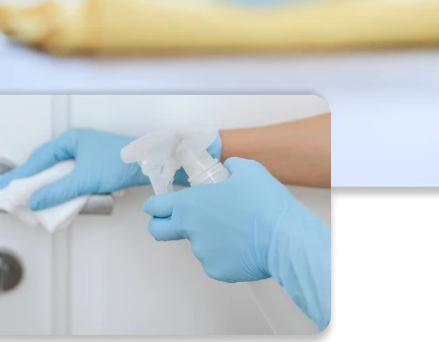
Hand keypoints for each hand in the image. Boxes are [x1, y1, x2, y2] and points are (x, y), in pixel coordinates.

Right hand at [0, 129, 147, 208]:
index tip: (3, 187)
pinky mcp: (92, 166)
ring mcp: (84, 155)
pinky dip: (58, 187)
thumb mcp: (84, 179)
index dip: (20, 175)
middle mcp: (75, 145)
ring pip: (56, 171)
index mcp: (70, 141)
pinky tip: (55, 199)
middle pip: (45, 164)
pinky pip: (68, 177)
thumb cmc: (119, 162)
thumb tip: (35, 201)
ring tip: (29, 200)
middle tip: (11, 194)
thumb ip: (58, 191)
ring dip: (44, 185)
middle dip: (29, 180)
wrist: (147, 163)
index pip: (38, 159)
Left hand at [143, 158, 299, 281]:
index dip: (154, 205)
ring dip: (210, 237)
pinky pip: (216, 260)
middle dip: (161, 226)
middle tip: (175, 222)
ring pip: (199, 244)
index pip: (156, 206)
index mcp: (191, 204)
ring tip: (238, 229)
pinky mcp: (217, 271)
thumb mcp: (246, 169)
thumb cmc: (263, 201)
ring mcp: (203, 253)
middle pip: (160, 231)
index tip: (156, 206)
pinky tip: (244, 245)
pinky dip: (226, 254)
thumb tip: (228, 170)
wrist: (284, 237)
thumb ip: (230, 168)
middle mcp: (191, 231)